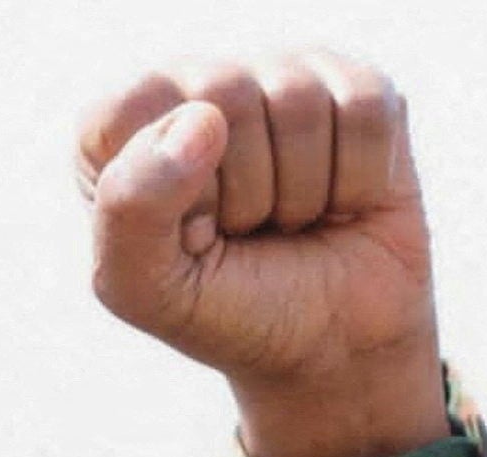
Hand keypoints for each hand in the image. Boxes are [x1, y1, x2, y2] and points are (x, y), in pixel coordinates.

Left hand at [78, 53, 447, 456]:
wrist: (328, 348)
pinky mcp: (357, 89)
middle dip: (243, 191)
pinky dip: (358, 179)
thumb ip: (129, 207)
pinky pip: (366, 109)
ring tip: (290, 219)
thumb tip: (203, 118)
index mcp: (121, 130)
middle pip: (224, 93)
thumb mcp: (144, 287)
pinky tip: (340, 202)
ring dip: (301, 191)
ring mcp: (280, 78)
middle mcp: (197, 88)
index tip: (184, 234)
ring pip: (298, 99)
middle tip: (245, 231)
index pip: (128, 109)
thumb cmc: (224, 313)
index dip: (163, 186)